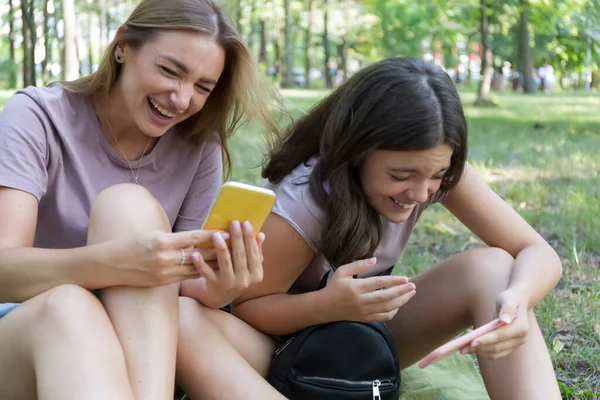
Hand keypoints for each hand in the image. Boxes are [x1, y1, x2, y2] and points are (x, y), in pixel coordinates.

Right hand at [112, 229, 227, 286]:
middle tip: (235, 247)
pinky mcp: (162, 283)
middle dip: (218, 251)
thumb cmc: (129, 245)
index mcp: (162, 241)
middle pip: (198, 255)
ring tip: (228, 261)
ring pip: (195, 269)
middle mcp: (164, 258)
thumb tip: (192, 238)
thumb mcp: (151, 234)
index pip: (193, 237)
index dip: (211, 235)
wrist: (108, 265)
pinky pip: (185, 277)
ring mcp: (163, 273)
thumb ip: (172, 238)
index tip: (225, 232)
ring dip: (212, 265)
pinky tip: (209, 271)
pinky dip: (198, 273)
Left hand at [185, 220, 264, 307]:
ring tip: (216, 235)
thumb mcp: (249, 266)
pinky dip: (201, 263)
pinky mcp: (215, 286)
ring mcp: (230, 284)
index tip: (245, 222)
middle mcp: (245, 281)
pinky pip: (207, 273)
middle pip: (240, 256)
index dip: (249, 237)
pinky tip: (196, 253)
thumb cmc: (236, 275)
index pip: (253, 252)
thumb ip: (255, 251)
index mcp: (256, 274)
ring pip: (225, 263)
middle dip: (237, 238)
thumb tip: (261, 235)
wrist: (221, 296)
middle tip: (233, 223)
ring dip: (221, 248)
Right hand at [322, 257, 415, 321]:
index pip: (378, 283)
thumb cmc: (334, 286)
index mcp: (355, 287)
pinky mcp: (365, 319)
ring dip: (401, 301)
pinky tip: (398, 304)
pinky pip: (383, 317)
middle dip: (401, 292)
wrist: (324, 307)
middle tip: (413, 286)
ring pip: (386, 308)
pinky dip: (393, 311)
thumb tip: (375, 259)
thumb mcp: (342, 271)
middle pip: (385, 297)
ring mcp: (363, 311)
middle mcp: (360, 301)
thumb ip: (358, 265)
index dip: (393, 281)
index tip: (405, 278)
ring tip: (410, 294)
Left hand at [460, 290, 528, 359]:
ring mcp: (515, 345)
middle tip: (462, 347)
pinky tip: (470, 345)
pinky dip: (481, 351)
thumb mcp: (508, 299)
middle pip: (497, 347)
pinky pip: (494, 353)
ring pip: (494, 353)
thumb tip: (504, 320)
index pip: (501, 335)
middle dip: (479, 348)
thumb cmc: (510, 299)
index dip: (487, 339)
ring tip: (462, 347)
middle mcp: (520, 339)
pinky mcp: (509, 348)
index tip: (472, 341)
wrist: (516, 303)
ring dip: (478, 351)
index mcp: (521, 328)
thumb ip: (507, 309)